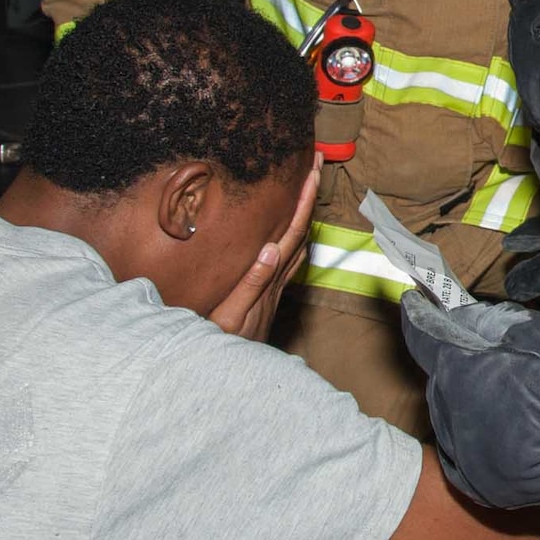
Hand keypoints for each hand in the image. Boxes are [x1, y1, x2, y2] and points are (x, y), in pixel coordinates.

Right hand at [209, 156, 318, 341]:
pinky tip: (288, 228)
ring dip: (303, 211)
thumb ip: (252, 284)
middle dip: (309, 195)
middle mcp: (277, 278)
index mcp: (269, 277)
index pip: (293, 230)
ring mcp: (274, 285)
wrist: (226, 376)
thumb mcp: (230, 316)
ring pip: (297, 241)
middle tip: (315, 163)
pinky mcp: (267, 293)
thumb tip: (270, 247)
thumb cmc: (224, 348)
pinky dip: (291, 233)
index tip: (314, 171)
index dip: (305, 199)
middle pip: (301, 229)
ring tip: (306, 184)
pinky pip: (286, 254)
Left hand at [399, 290, 539, 508]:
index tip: (414, 307)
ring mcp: (463, 453)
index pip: (422, 338)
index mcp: (455, 368)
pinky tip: (502, 438)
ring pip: (452, 425)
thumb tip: (453, 316)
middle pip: (440, 386)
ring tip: (505, 407)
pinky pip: (466, 462)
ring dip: (466, 412)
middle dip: (454, 374)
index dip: (417, 319)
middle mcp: (448, 412)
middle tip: (484, 368)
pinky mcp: (482, 486)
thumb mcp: (521, 328)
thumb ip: (480, 322)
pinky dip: (477, 448)